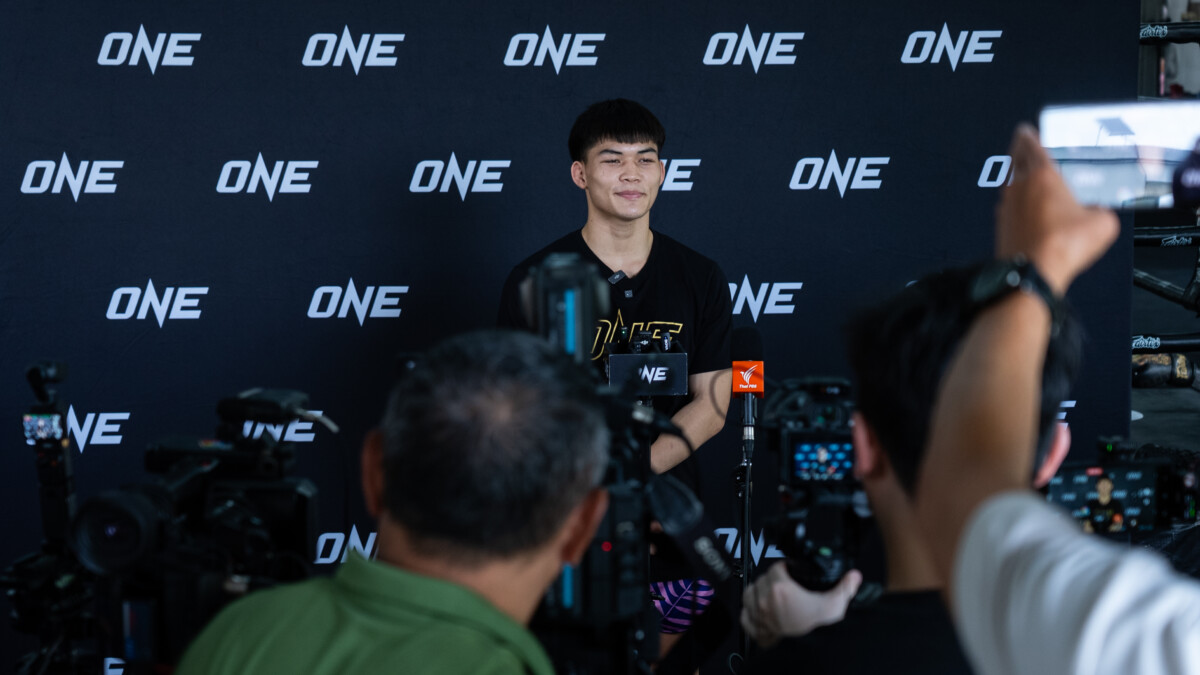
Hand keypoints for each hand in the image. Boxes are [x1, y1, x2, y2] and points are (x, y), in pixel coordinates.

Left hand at [740, 562, 862, 647]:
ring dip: (757, 592)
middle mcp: (765, 600)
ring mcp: (758, 616)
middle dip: (772, 579)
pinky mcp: (756, 630)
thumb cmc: (819, 632)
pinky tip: (758, 611)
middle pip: (762, 579)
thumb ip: (846, 588)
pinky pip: (745, 616)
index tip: (790, 571)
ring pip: (749, 594)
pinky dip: (749, 612)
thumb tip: (854, 576)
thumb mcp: (835, 606)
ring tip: (769, 595)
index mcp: (781, 589)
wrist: (811, 655)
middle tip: (784, 585)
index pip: (776, 567)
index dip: (784, 567)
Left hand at [995, 124, 1119, 295]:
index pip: (1034, 148)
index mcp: (1044, 177)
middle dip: (1018, 149)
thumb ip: (1100, 211)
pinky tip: (1018, 205)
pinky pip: (1007, 205)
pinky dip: (1013, 199)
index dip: (1030, 138)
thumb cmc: (1063, 245)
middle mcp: (1020, 188)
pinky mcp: (1002, 225)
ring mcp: (1007, 207)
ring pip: (1009, 181)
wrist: (1032, 271)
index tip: (1026, 131)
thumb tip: (1096, 214)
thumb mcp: (1102, 223)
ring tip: (1019, 170)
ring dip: (1014, 173)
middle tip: (1019, 142)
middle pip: (1016, 160)